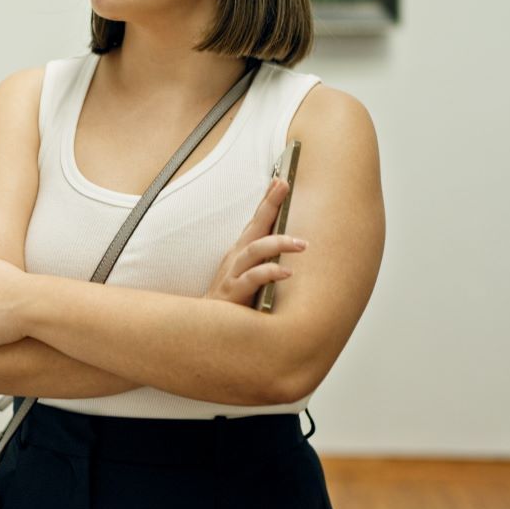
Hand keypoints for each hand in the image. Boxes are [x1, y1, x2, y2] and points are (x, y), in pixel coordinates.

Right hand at [205, 177, 306, 306]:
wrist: (207, 329)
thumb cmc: (231, 302)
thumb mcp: (247, 275)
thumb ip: (264, 261)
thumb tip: (291, 247)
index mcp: (240, 252)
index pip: (256, 221)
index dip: (267, 200)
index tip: (281, 179)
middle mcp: (236, 258)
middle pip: (254, 225)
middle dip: (269, 204)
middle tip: (285, 186)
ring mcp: (232, 274)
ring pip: (255, 251)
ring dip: (278, 243)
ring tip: (302, 244)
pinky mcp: (233, 293)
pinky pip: (252, 279)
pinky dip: (270, 273)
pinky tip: (286, 272)